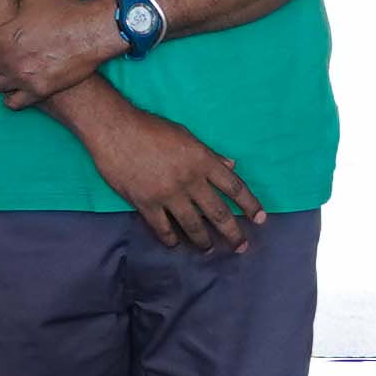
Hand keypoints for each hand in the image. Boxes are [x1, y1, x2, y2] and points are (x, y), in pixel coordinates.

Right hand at [73, 102, 261, 253]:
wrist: (115, 129)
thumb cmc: (150, 127)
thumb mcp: (185, 134)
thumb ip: (209, 154)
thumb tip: (231, 166)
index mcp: (202, 160)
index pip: (234, 187)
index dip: (249, 204)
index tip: (260, 219)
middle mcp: (190, 180)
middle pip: (217, 212)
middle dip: (232, 232)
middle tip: (241, 247)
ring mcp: (168, 195)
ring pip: (193, 225)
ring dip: (203, 240)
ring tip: (208, 248)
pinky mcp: (146, 204)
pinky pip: (163, 228)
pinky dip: (170, 239)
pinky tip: (175, 244)